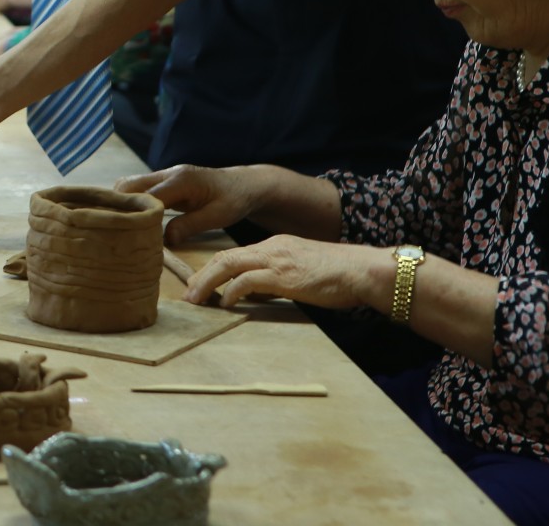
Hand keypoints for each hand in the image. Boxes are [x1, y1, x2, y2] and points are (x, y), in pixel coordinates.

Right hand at [115, 165, 265, 245]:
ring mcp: (164, 176)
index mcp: (181, 180)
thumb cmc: (234, 200)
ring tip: (120, 226)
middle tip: (115, 230)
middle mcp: (168, 174)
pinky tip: (131, 220)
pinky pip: (138, 189)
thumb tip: (165, 239)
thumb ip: (191, 225)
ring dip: (122, 203)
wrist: (243, 185)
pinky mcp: (164, 183)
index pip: (147, 195)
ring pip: (130, 185)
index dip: (133, 212)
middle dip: (119, 205)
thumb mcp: (218, 216)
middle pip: (129, 184)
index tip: (124, 231)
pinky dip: (131, 202)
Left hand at [183, 236, 386, 310]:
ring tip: (195, 299)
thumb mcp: (301, 272)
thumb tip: (256, 295)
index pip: (235, 255)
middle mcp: (271, 247)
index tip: (198, 284)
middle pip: (224, 257)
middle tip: (186, 293)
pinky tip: (225, 303)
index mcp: (275, 245)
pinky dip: (232, 291)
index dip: (213, 269)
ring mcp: (277, 260)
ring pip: (229, 265)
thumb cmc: (338, 276)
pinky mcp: (284, 275)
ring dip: (207, 283)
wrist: (362, 270)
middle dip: (201, 275)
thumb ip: (277, 279)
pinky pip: (248, 281)